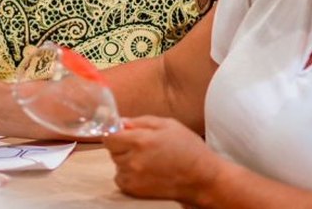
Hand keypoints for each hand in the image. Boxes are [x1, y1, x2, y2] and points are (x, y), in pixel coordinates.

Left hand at [104, 116, 221, 203]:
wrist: (201, 178)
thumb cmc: (188, 148)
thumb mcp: (168, 124)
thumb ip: (141, 121)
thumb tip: (122, 122)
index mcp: (141, 140)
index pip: (109, 136)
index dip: (115, 133)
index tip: (122, 133)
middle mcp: (133, 160)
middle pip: (112, 150)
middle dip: (122, 145)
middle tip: (141, 145)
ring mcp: (133, 177)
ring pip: (117, 164)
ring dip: (126, 160)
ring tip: (147, 159)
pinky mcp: (135, 191)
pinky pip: (121, 178)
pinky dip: (128, 174)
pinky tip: (145, 171)